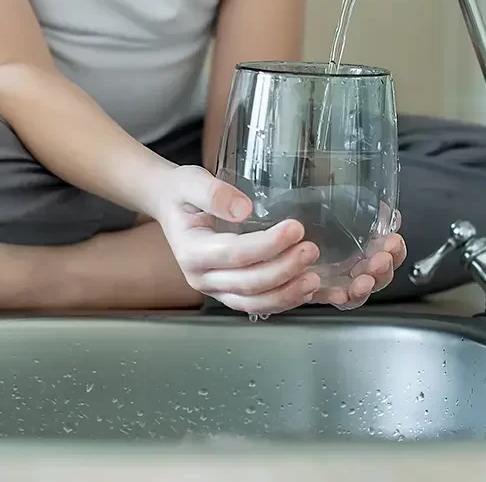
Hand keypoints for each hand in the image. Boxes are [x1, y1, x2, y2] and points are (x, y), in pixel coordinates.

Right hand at [154, 165, 320, 314]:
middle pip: (248, 283)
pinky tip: (311, 293)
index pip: (234, 254)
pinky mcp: (231, 291)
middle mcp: (202, 278)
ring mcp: (217, 289)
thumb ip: (214, 194)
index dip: (267, 245)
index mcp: (192, 252)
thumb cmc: (181, 193)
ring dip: (287, 294)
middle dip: (284, 270)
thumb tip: (243, 209)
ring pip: (254, 303)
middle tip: (311, 250)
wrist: (170, 205)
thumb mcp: (190, 182)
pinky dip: (287, 301)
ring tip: (315, 279)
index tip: (295, 230)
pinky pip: (260, 304)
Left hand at [310, 211, 406, 310]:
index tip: (393, 240)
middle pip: (379, 274)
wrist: (272, 242)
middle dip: (385, 267)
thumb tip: (389, 211)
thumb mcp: (332, 208)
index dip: (395, 250)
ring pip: (360, 289)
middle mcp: (354, 265)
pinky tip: (344, 292)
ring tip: (364, 280)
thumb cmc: (303, 221)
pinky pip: (333, 297)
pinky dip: (342, 296)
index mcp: (363, 245)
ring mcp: (338, 280)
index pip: (388, 252)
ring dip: (366, 284)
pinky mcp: (318, 290)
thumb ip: (366, 213)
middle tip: (381, 259)